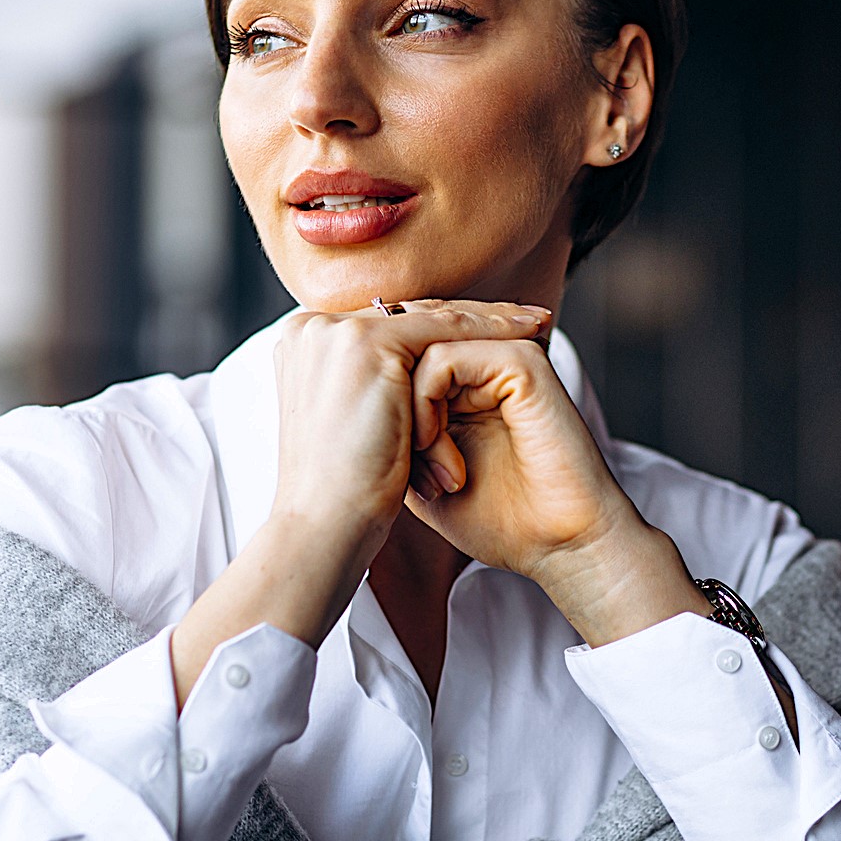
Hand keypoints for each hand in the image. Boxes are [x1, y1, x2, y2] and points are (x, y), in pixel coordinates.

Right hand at [168, 300, 549, 705]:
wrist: (323, 528)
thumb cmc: (342, 496)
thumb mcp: (355, 425)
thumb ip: (373, 390)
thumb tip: (413, 381)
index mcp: (303, 344)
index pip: (388, 323)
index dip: (442, 329)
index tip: (491, 328)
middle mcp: (311, 327)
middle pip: (410, 312)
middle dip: (472, 317)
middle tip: (527, 316)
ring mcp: (334, 331)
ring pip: (431, 316)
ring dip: (491, 318)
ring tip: (537, 323)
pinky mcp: (366, 343)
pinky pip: (446, 328)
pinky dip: (492, 330)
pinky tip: (528, 332)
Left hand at [401, 337, 709, 645]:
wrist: (559, 545)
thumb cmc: (498, 519)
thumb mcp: (419, 471)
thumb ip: (390, 429)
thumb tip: (336, 405)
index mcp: (462, 379)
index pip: (395, 353)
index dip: (375, 402)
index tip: (379, 463)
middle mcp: (482, 358)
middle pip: (400, 345)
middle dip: (389, 407)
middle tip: (397, 465)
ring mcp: (501, 355)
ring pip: (414, 350)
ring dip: (407, 414)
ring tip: (425, 470)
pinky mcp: (519, 362)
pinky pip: (442, 358)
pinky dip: (426, 406)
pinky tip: (434, 450)